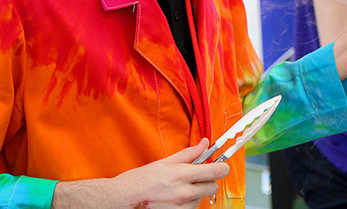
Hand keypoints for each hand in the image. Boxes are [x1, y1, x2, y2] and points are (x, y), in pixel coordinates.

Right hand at [52, 139, 229, 207]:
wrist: (124, 199)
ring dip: (196, 193)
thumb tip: (205, 144)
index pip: (216, 172)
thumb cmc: (141, 180)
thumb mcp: (165, 162)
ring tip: (179, 188)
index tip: (221, 165)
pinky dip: (188, 203)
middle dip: (208, 180)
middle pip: (213, 187)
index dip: (222, 167)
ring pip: (202, 198)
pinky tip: (175, 198)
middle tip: (197, 176)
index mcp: (181, 175)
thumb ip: (189, 153)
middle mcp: (184, 193)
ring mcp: (181, 207)